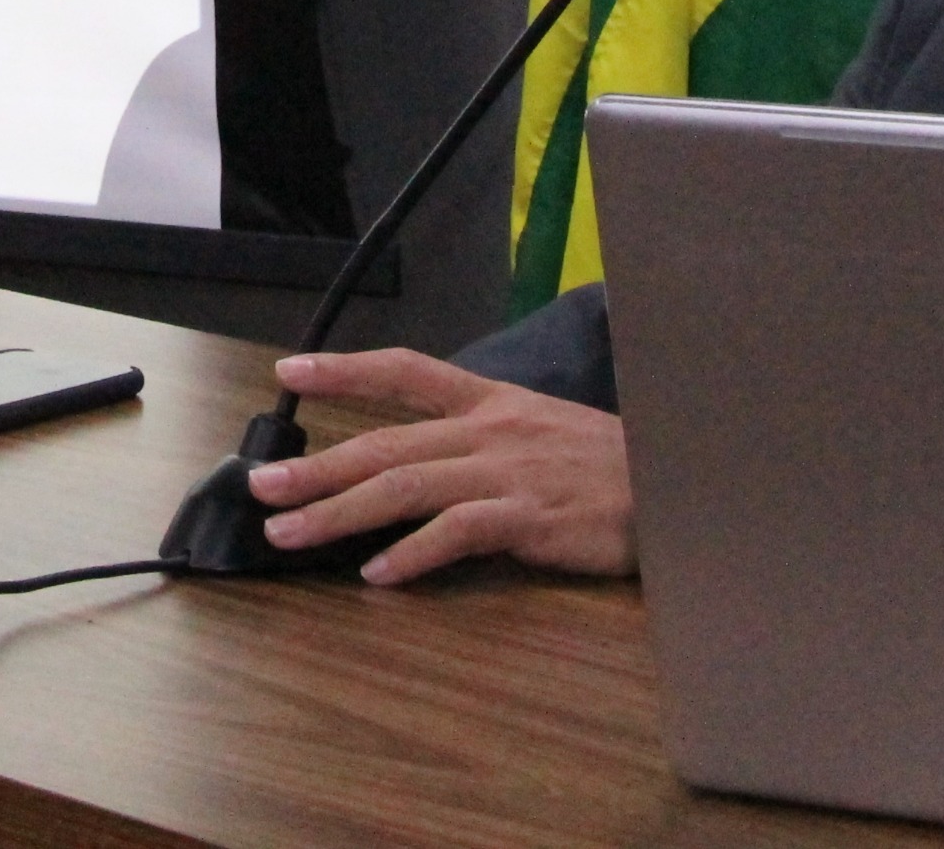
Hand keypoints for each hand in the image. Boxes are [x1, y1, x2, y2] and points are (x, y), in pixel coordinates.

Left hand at [246, 348, 636, 583]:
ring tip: (291, 532)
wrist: (681, 486)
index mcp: (492, 401)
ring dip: (340, 512)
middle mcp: (490, 429)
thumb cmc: (611, 467)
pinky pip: (457, 533)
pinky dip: (412, 555)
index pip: (406, 370)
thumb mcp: (542, 430)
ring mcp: (508, 472)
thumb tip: (419, 462)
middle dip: (317, 465)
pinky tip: (378, 575)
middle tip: (261, 486)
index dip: (345, 369)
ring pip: (405, 487)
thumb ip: (483, 440)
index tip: (288, 372)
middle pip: (386, 443)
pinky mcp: (529, 517)